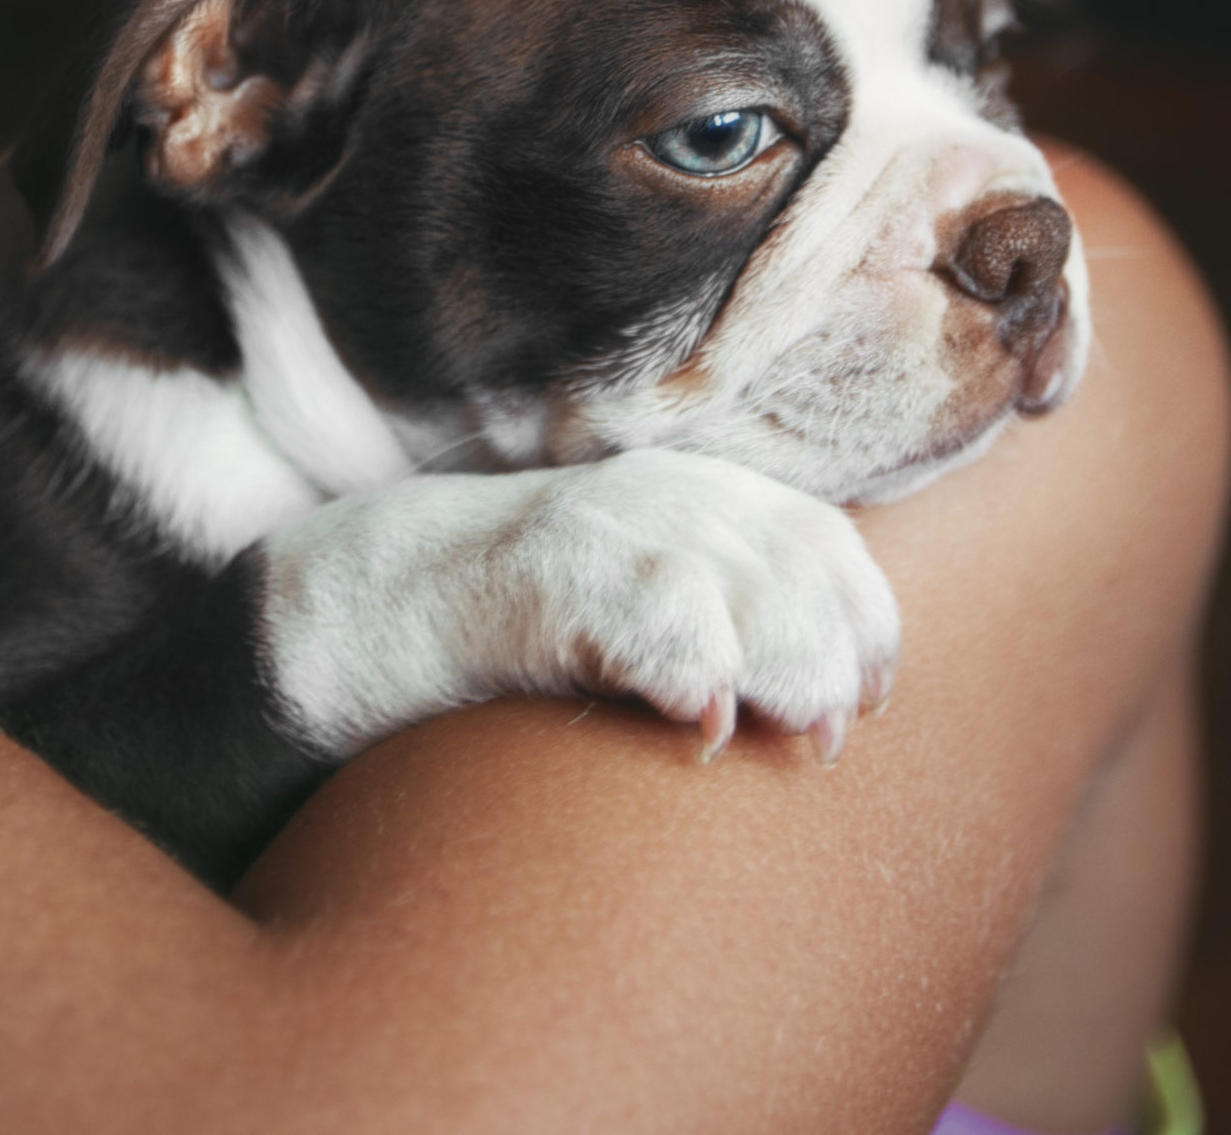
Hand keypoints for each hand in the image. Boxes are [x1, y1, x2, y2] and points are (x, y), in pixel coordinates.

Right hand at [255, 449, 900, 764]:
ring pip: (734, 582)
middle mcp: (656, 499)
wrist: (354, 608)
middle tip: (828, 735)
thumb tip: (829, 706)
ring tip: (794, 732)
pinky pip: (639, 610)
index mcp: (693, 497)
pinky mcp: (532, 576)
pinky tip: (700, 725)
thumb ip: (723, 628)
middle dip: (829, 650)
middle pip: (790, 561)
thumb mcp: (635, 611)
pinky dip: (689, 666)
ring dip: (783, 661)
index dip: (863, 616)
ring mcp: (593, 531)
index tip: (875, 694)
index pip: (818, 538)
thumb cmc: (514, 628)